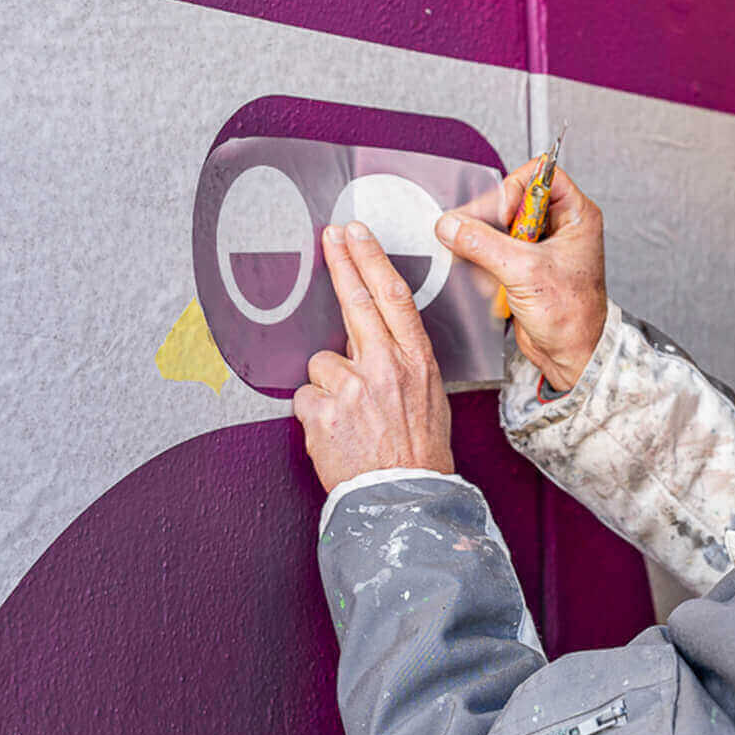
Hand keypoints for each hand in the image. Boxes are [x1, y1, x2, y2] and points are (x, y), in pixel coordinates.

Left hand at [293, 222, 454, 492]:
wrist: (404, 499)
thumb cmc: (418, 450)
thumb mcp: (428, 396)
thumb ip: (401, 361)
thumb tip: (370, 338)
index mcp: (415, 361)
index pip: (392, 297)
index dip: (371, 260)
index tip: (356, 235)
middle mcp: (386, 367)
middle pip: (357, 301)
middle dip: (342, 262)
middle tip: (329, 236)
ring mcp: (353, 389)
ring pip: (322, 363)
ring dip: (328, 385)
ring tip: (350, 417)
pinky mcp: (324, 412)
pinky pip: (305, 397)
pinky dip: (315, 413)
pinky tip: (335, 432)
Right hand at [435, 160, 607, 392]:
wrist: (570, 355)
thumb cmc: (572, 317)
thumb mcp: (525, 272)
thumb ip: (484, 244)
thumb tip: (452, 226)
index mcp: (576, 216)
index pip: (541, 175)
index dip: (515, 189)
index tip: (501, 213)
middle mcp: (560, 226)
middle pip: (514, 199)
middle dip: (491, 220)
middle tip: (474, 236)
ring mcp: (541, 246)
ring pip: (500, 225)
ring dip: (486, 244)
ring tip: (485, 264)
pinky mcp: (524, 265)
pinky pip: (495, 249)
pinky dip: (485, 262)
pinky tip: (489, 281)